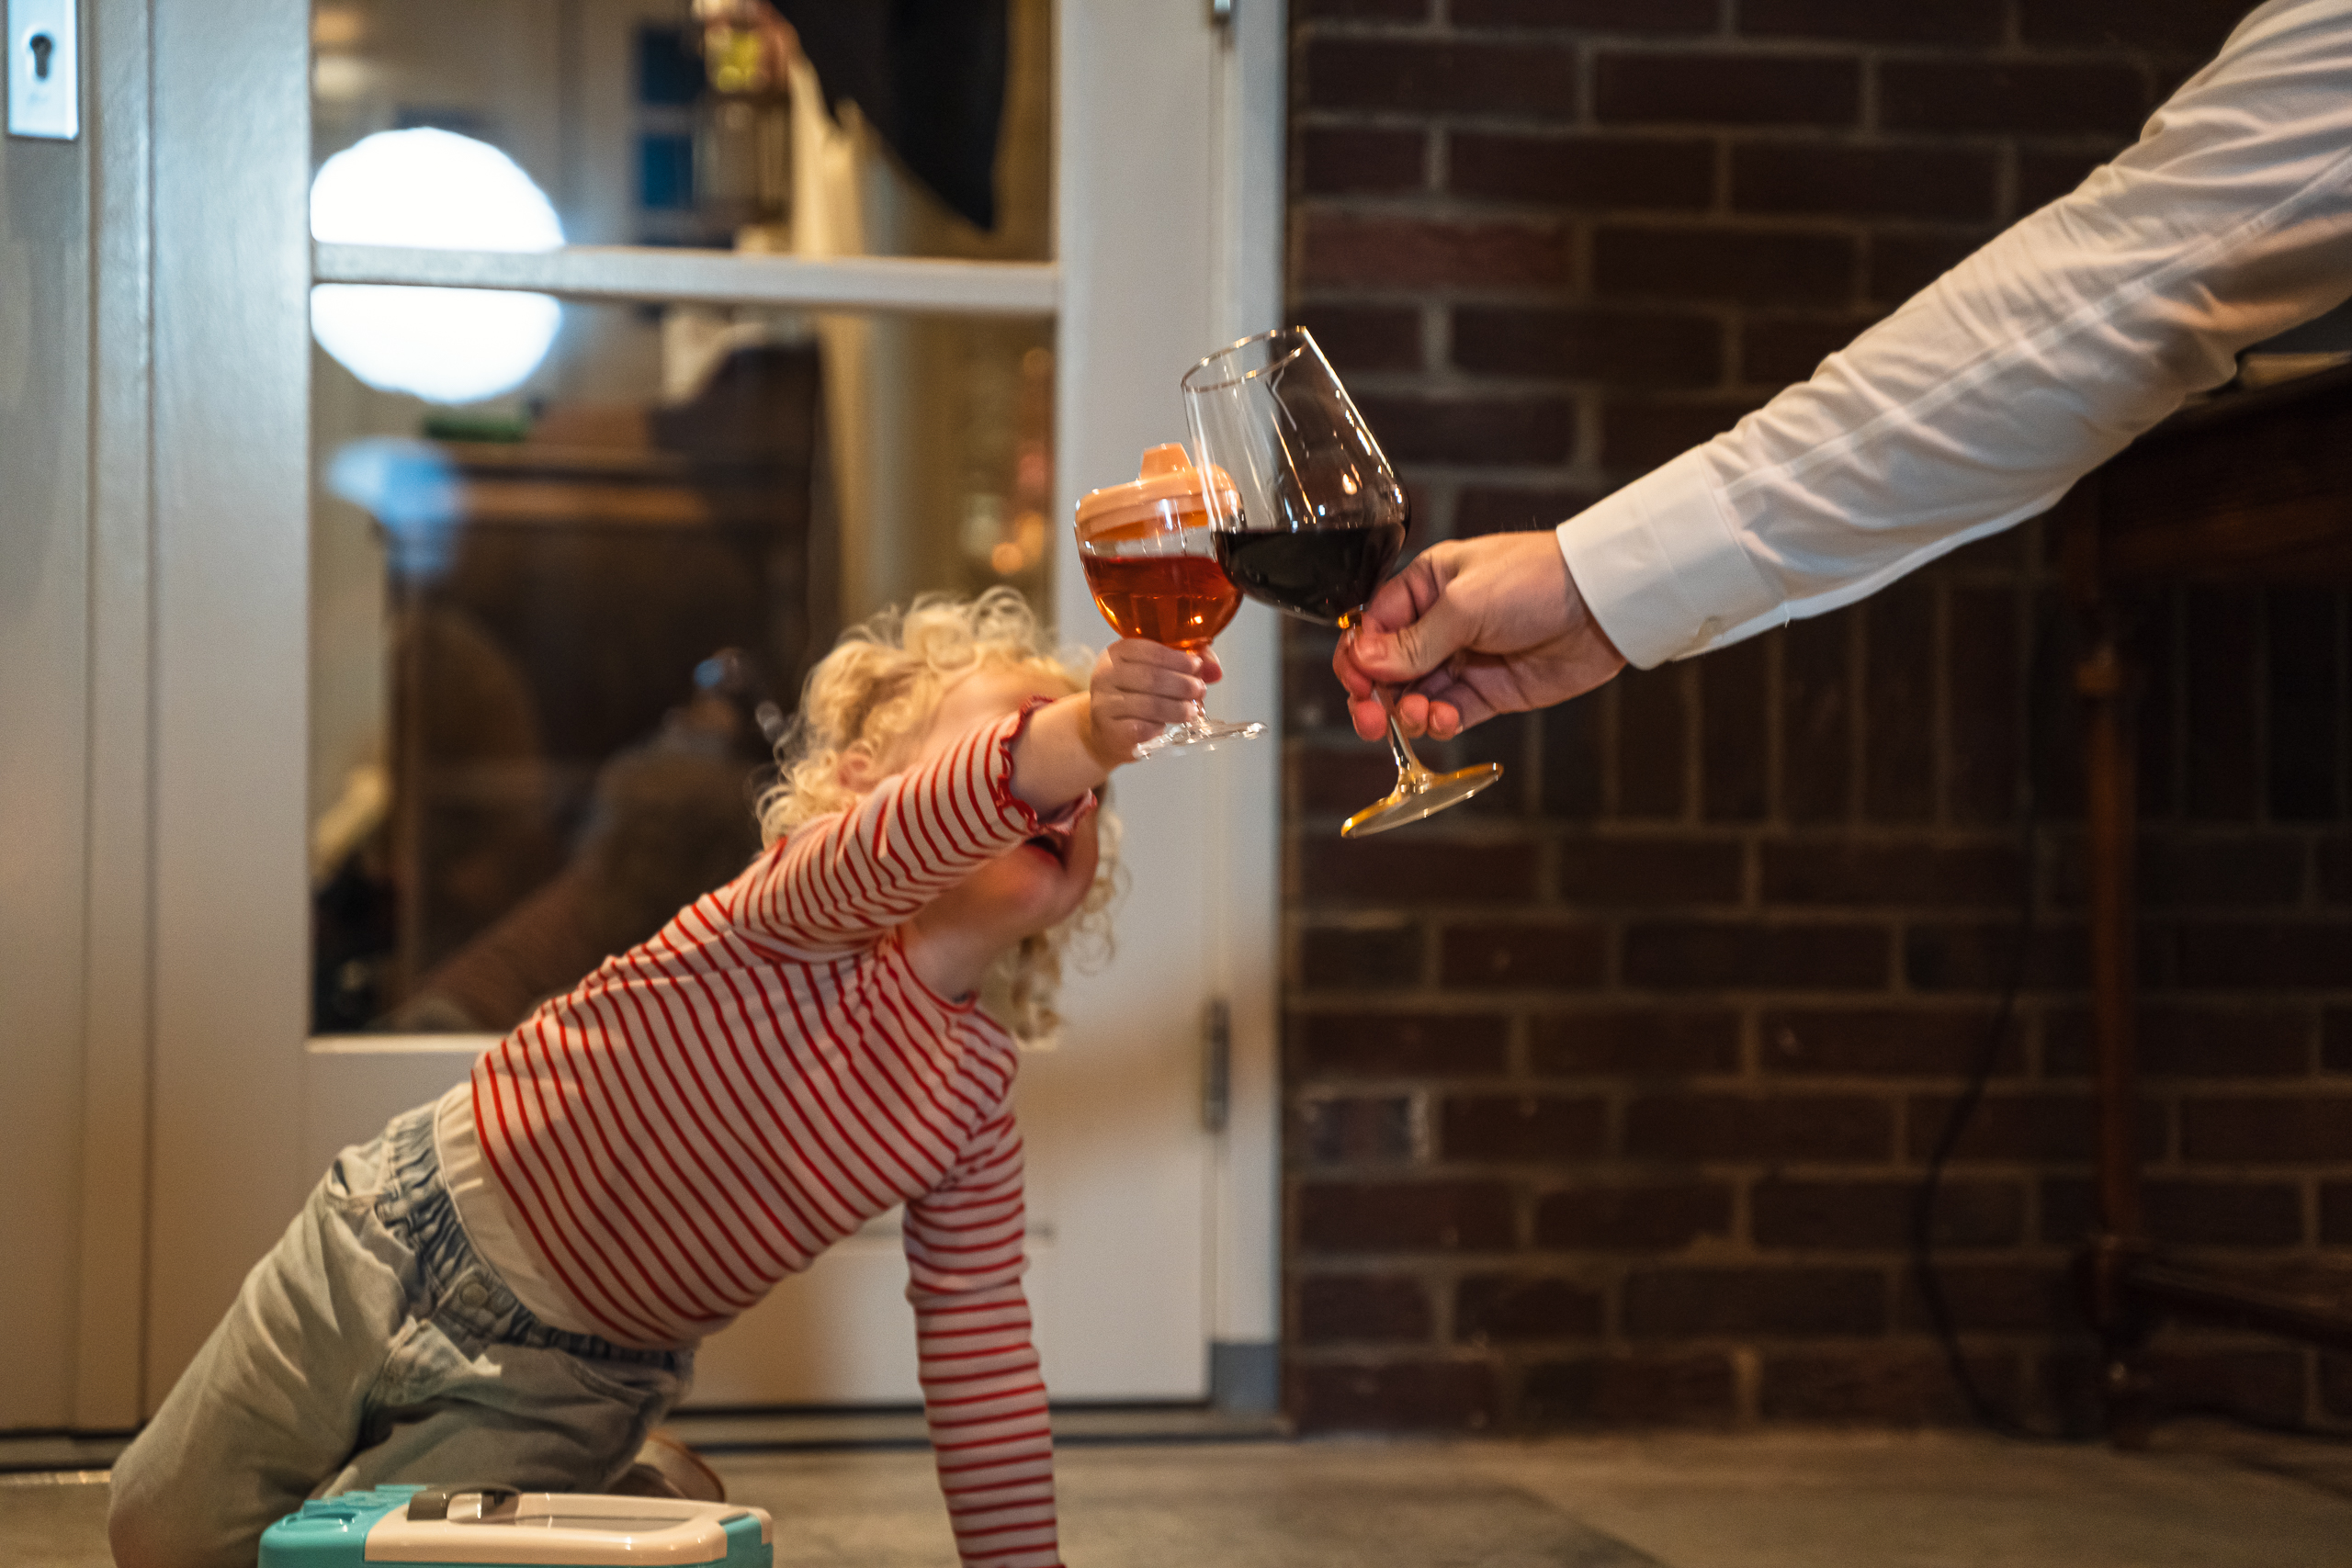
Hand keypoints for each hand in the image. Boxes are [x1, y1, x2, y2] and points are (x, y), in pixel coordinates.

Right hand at [1086, 639, 1220, 765]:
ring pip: (1149, 705)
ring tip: (1192, 711)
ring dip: (1178, 709)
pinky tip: (1167, 727)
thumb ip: (1186, 665)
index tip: (1197, 666)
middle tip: (1200, 690)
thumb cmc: (1135, 695)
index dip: (1178, 659)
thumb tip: (1215, 670)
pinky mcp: (1109, 732)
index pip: (1150, 651)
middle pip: (1151, 678)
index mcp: (1117, 653)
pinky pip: (1141, 729)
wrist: (1106, 730)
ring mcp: (1104, 704)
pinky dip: (1160, 727)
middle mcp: (1105, 675)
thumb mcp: (1156, 672)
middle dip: (1182, 684)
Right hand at [1332, 531, 1626, 739]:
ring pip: (1414, 696)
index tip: (1358, 684)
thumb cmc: (1537, 581)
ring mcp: (1464, 659)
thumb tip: (1363, 661)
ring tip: (1421, 714)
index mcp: (1425, 586)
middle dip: (1375, 695)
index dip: (1359, 659)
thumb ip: (1412, 641)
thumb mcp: (1464, 605)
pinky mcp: (1489, 691)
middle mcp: (1439, 624)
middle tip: (1371, 717)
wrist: (1601, 605)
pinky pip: (1449, 713)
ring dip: (1409, 712)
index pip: (1373, 628)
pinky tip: (1443, 719)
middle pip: (1387, 668)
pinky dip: (1439, 722)